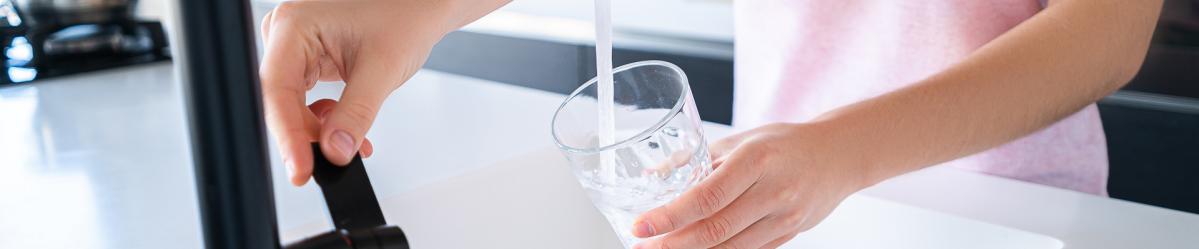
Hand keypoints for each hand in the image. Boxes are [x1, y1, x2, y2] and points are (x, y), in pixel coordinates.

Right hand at [259, 0, 451, 184]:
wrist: (422, 5)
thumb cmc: (405, 14)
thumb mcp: (382, 68)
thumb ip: (356, 113)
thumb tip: (334, 150)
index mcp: (294, 25)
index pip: (277, 89)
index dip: (287, 135)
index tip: (301, 169)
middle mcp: (287, 34)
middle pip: (282, 101)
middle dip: (307, 136)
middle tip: (331, 162)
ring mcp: (296, 47)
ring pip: (293, 105)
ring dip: (318, 131)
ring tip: (351, 142)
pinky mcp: (309, 60)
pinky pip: (305, 101)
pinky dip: (325, 121)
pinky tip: (344, 129)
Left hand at [631, 123, 871, 248]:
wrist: (839, 156)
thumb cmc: (786, 144)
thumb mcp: (740, 140)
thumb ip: (697, 160)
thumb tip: (653, 177)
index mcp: (756, 160)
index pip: (707, 196)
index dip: (670, 215)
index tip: (642, 225)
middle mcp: (773, 191)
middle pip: (716, 228)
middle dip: (673, 242)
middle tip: (642, 245)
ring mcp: (785, 217)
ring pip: (730, 247)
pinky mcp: (790, 235)